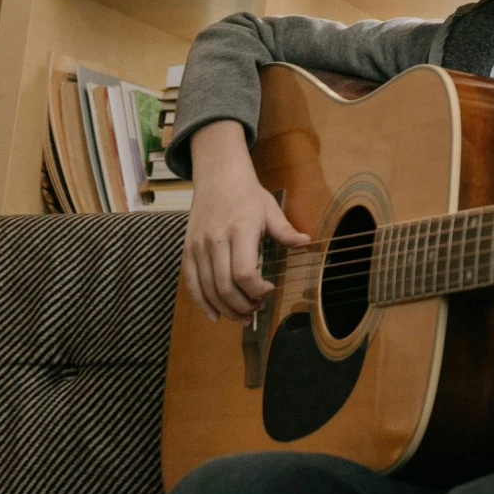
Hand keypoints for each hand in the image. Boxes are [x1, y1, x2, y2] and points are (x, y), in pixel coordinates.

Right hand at [183, 121, 307, 321]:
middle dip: (243, 305)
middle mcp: (215, 241)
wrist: (217, 177)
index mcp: (240, 231)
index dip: (257, 290)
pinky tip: (215, 315)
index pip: (245, 273)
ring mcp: (198, 247)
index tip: (270, 290)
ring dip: (226, 308)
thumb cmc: (247, 194)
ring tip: (242, 316)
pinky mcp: (188, 250)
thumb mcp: (270, 209)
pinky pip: (191, 283)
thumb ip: (285, 230)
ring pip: (208, 289)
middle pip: (225, 286)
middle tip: (258, 309)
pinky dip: (202, 303)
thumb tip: (306, 243)